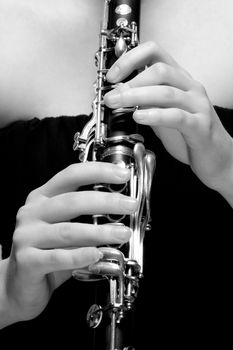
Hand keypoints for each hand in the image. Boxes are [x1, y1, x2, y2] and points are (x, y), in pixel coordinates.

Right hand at [1, 162, 136, 326]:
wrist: (20, 284)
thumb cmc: (48, 252)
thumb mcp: (66, 227)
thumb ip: (86, 217)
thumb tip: (122, 207)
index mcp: (42, 198)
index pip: (71, 175)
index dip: (98, 172)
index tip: (122, 175)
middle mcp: (32, 213)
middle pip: (72, 201)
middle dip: (106, 201)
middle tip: (129, 205)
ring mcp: (26, 236)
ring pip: (68, 231)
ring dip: (99, 232)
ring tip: (122, 233)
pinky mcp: (27, 261)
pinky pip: (58, 257)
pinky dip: (80, 255)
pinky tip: (98, 254)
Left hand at [104, 41, 232, 198]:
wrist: (216, 156)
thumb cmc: (189, 134)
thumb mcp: (162, 113)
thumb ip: (145, 101)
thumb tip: (119, 93)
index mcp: (179, 80)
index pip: (155, 52)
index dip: (130, 59)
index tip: (113, 76)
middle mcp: (190, 88)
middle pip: (160, 71)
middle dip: (130, 82)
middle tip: (111, 96)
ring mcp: (197, 106)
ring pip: (166, 92)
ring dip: (137, 96)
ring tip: (117, 104)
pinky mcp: (200, 126)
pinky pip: (176, 116)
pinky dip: (155, 115)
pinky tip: (139, 117)